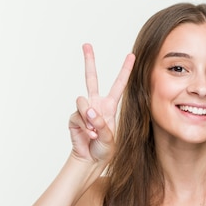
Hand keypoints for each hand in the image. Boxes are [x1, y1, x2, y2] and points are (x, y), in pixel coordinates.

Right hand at [69, 43, 134, 162]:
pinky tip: (89, 135)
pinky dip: (84, 126)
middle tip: (86, 45)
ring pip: (82, 100)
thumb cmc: (105, 149)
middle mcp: (96, 104)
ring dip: (89, 116)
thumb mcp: (110, 137)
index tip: (131, 56)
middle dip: (89, 61)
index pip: (118, 84)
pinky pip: (77, 115)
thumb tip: (89, 112)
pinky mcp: (74, 118)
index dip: (125, 70)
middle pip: (91, 78)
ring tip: (94, 131)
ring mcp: (84, 110)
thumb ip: (100, 123)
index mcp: (109, 106)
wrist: (91, 160)